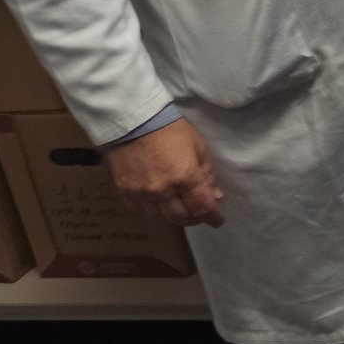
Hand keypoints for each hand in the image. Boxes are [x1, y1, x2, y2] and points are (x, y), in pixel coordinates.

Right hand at [105, 118, 225, 227]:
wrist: (134, 123)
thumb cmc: (172, 131)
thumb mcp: (199, 148)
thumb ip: (207, 175)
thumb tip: (215, 197)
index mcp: (186, 177)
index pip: (203, 208)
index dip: (213, 218)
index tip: (217, 220)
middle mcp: (163, 190)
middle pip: (181, 219)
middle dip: (194, 219)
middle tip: (198, 213)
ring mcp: (142, 193)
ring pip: (160, 217)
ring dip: (172, 214)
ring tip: (178, 204)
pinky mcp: (125, 192)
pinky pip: (140, 210)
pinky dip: (152, 209)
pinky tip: (157, 201)